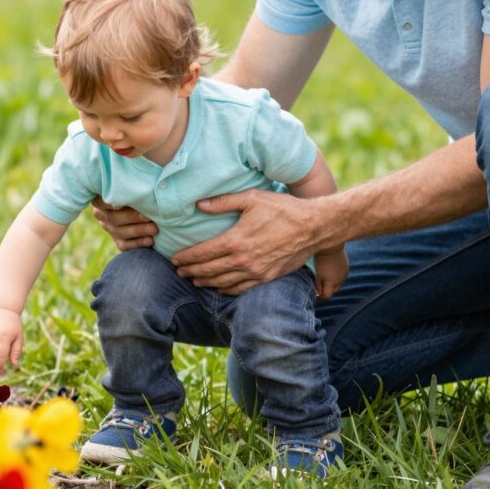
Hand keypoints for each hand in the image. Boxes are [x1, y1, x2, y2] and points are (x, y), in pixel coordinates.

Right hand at [91, 197, 156, 250]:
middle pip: (113, 218)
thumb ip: (132, 192)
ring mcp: (111, 229)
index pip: (99, 202)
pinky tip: (150, 240)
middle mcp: (104, 215)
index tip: (120, 205)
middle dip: (132, 218)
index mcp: (103, 200)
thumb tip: (139, 189)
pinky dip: (138, 243)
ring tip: (154, 229)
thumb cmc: (141, 194)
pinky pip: (125, 245)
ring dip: (139, 230)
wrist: (151, 212)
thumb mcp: (134, 191)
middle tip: (148, 217)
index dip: (108, 204)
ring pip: (120, 232)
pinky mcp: (119, 242)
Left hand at [172, 190, 322, 294]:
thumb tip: (200, 204)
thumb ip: (224, 201)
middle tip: (179, 271)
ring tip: (194, 279)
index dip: (186, 257)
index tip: (175, 259)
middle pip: (209, 270)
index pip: (203, 253)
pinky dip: (226, 290)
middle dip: (191, 271)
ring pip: (222, 282)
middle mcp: (243, 260)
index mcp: (236, 240)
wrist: (314, 227)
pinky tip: (219, 287)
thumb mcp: (252, 198)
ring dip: (205, 282)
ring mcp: (256, 272)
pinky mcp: (267, 278)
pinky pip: (241, 288)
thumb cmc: (283, 209)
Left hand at [313, 246, 347, 299]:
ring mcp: (345, 274)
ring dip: (333, 283)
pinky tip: (332, 271)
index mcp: (332, 283)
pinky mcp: (347, 268)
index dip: (321, 296)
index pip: (327, 295)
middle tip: (320, 287)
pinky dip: (337, 277)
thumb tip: (318, 293)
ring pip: (339, 283)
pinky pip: (342, 276)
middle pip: (334, 291)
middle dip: (327, 290)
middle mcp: (340, 280)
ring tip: (326, 278)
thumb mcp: (318, 274)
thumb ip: (318, 285)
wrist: (332, 246)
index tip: (316, 295)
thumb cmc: (322, 260)